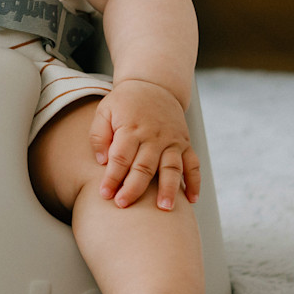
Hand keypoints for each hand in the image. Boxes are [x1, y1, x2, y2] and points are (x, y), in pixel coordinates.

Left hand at [89, 81, 200, 211]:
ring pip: (171, 167)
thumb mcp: (104, 111)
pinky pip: (193, 164)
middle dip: (134, 188)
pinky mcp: (185, 143)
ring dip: (168, 189)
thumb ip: (99, 135)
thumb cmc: (124, 103)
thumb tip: (101, 162)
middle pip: (144, 166)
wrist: (154, 85)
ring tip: (164, 209)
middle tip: (124, 204)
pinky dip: (194, 182)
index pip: (120, 157)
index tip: (105, 194)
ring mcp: (172, 140)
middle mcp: (153, 136)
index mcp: (131, 127)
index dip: (112, 177)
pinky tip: (191, 200)